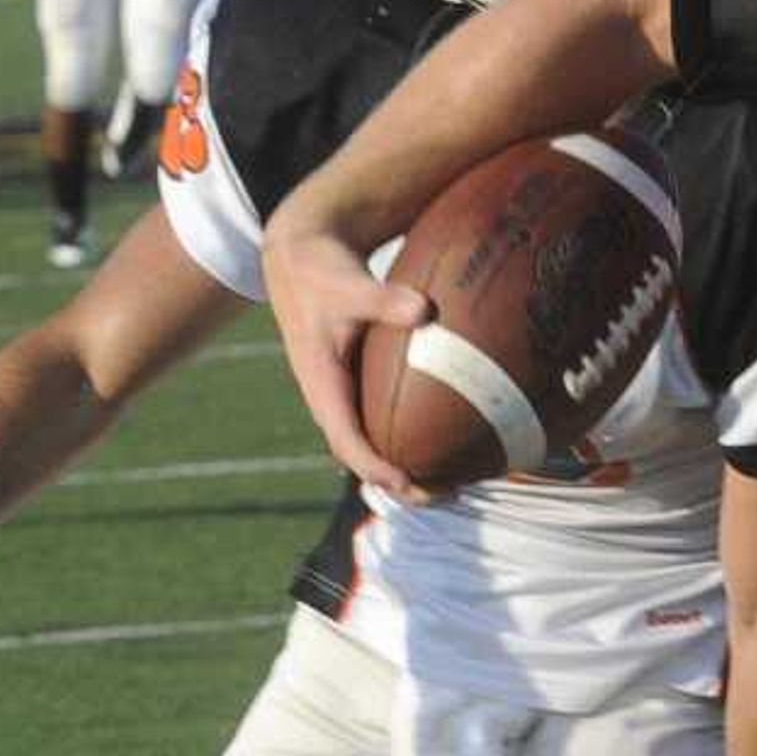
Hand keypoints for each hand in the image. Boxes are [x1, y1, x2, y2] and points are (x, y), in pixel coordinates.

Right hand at [261, 210, 427, 499]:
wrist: (301, 260)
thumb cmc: (324, 272)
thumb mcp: (350, 283)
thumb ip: (384, 299)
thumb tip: (425, 309)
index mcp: (322, 384)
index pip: (346, 439)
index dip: (375, 466)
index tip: (407, 482)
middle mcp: (331, 398)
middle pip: (362, 458)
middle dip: (401, 484)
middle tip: (447, 495)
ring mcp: (343, 396)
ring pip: (372, 446)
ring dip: (408, 471)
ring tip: (455, 485)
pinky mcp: (357, 387)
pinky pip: (382, 424)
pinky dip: (410, 441)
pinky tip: (449, 445)